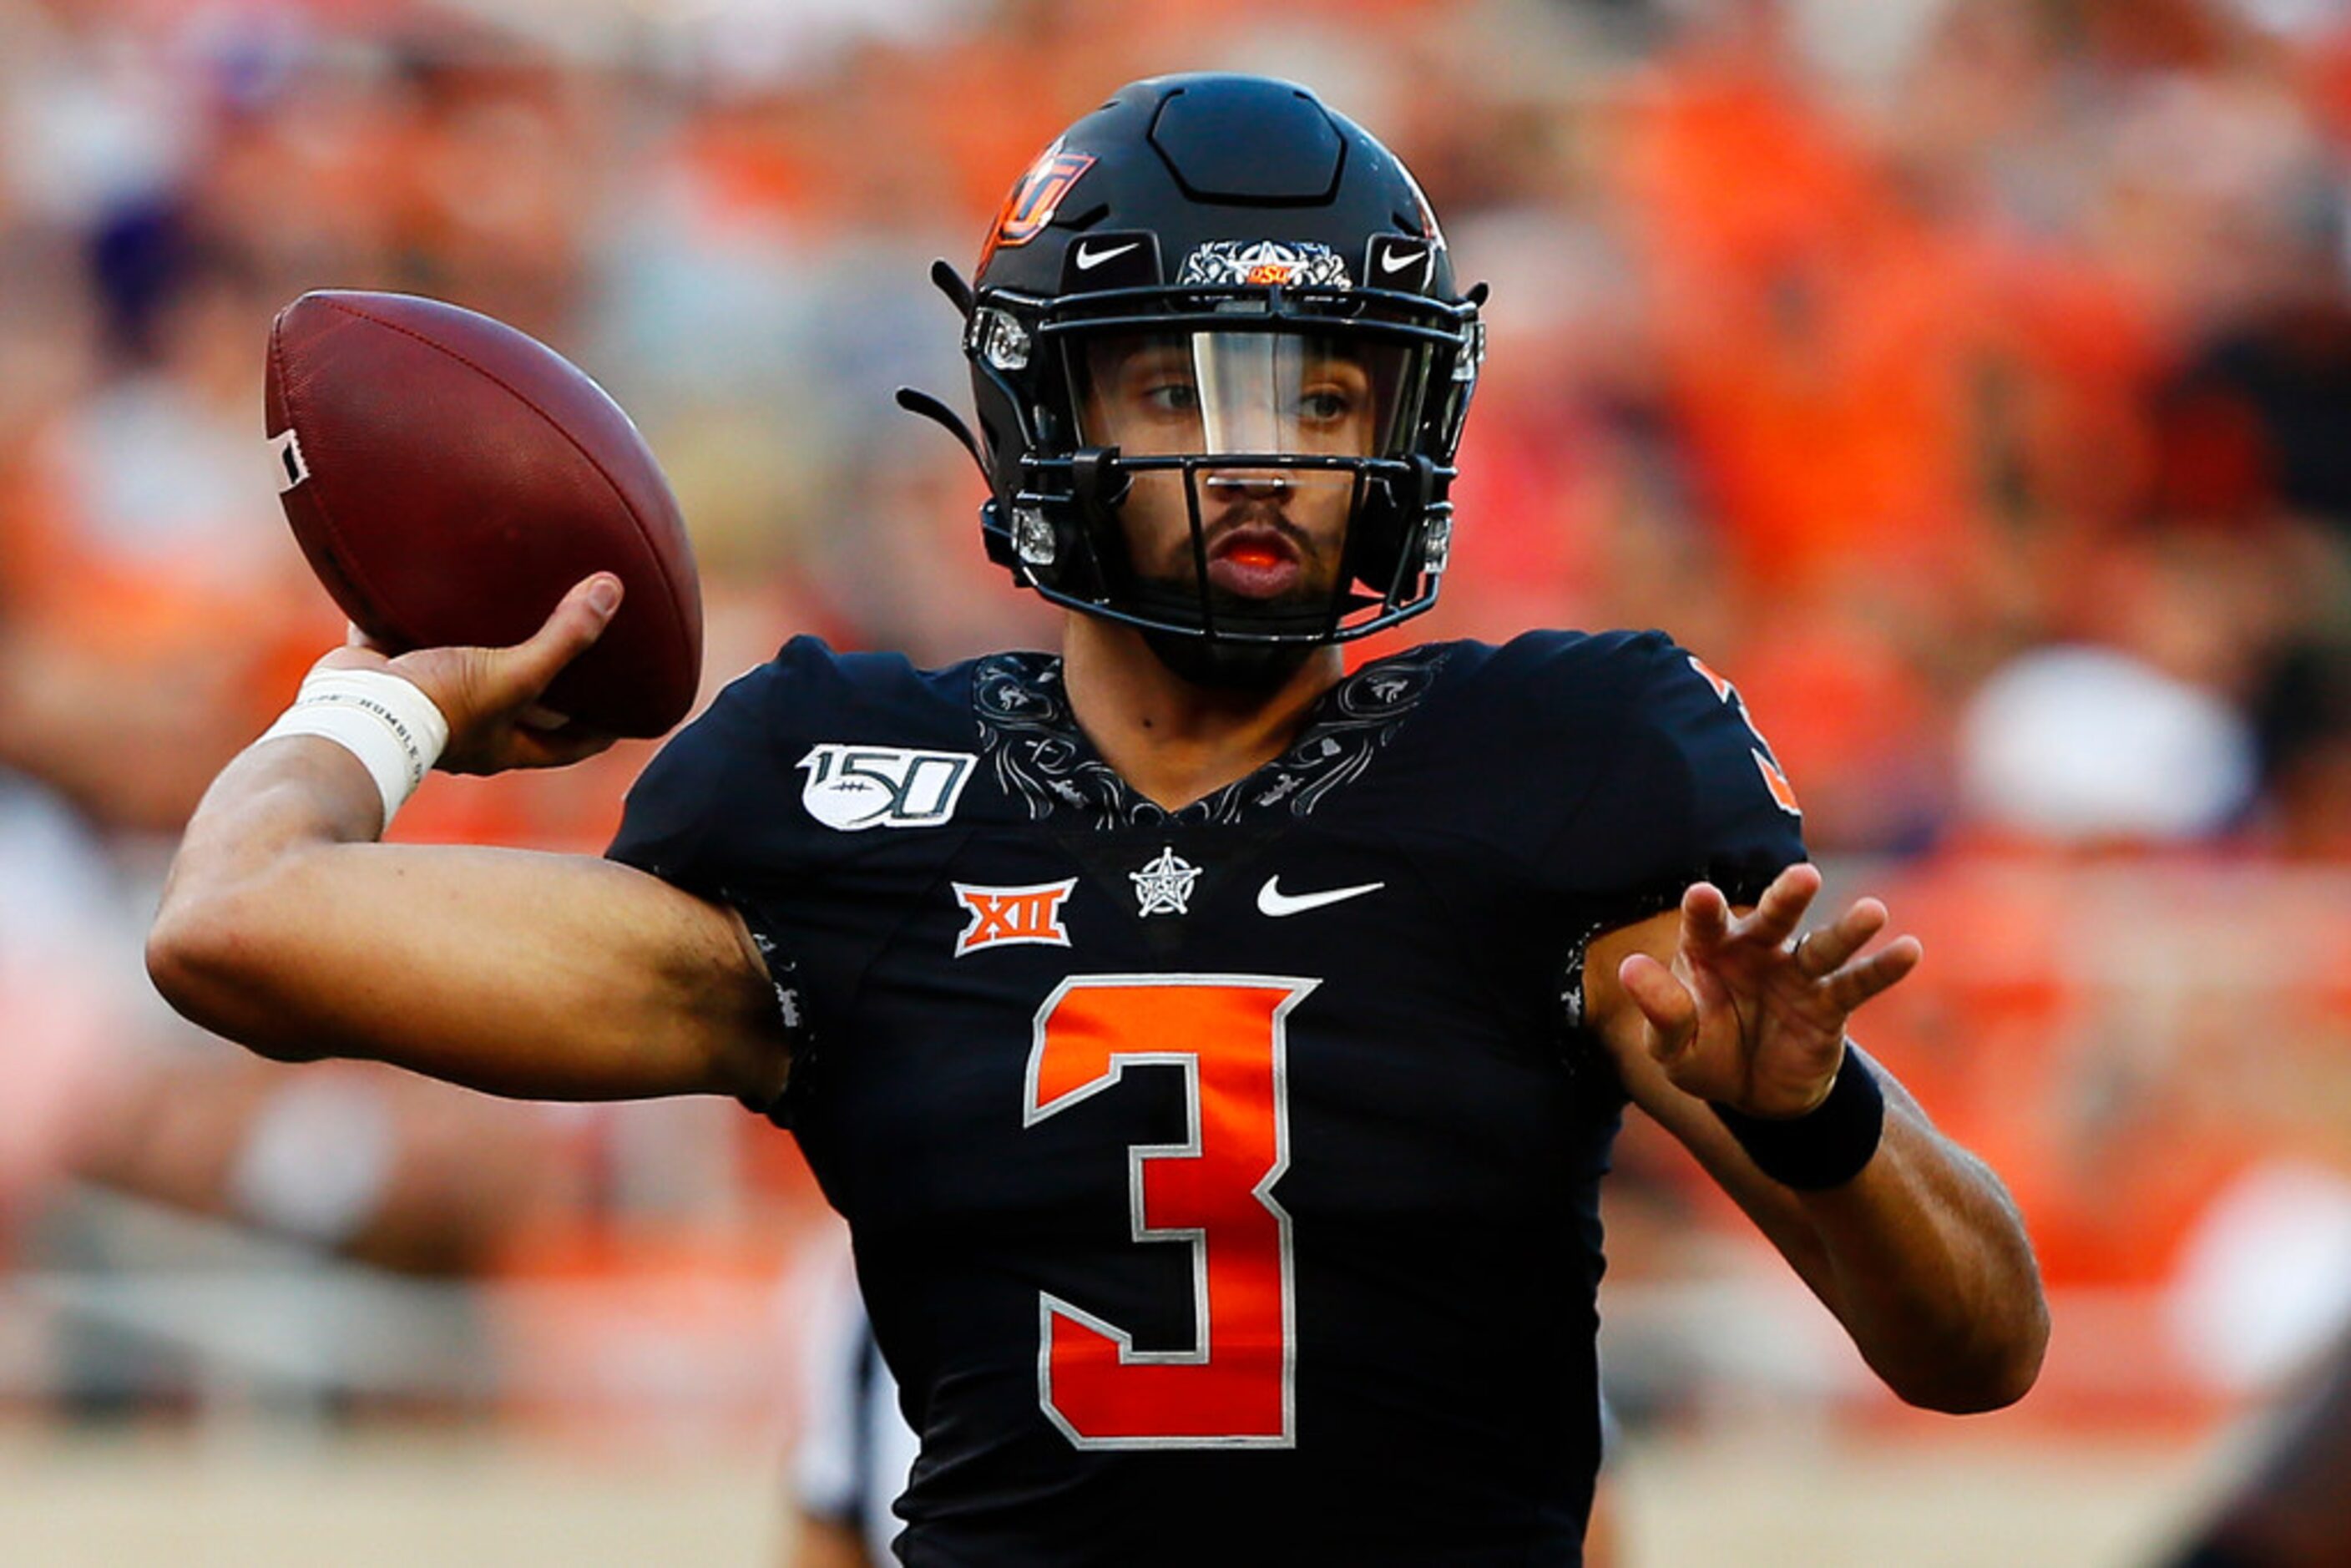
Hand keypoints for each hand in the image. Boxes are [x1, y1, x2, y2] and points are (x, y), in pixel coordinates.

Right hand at [313, 574, 623, 774]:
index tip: (631, 711)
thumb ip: (563, 639)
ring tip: (509, 606)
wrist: (351, 708)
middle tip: (576, 648)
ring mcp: (423, 699)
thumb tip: (612, 592)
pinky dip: (415, 612)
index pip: (568, 746)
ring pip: (463, 669)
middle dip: (545, 683)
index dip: (601, 730)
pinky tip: (432, 579)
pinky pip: (406, 636)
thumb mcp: (513, 675)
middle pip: (519, 707)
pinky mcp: (385, 668)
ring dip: (482, 644)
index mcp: (503, 744)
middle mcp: (466, 727)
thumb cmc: (437, 707)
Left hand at [1616, 863, 1920, 1117]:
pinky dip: (1882, 969)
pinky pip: (1856, 984)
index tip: (1704, 894)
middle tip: (1804, 877)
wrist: (1753, 1094)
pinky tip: (1908, 950)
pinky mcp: (1829, 1005)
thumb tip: (1629, 969)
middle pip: (1773, 918)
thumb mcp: (1672, 1047)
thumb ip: (1660, 1010)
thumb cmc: (1705, 1056)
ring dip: (1848, 930)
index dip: (1704, 911)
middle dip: (1787, 898)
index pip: (1705, 925)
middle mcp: (1756, 952)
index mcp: (1708, 952)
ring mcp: (1796, 975)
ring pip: (1823, 946)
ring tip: (1873, 913)